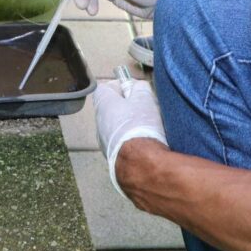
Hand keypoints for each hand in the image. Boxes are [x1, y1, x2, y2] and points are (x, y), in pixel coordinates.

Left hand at [94, 79, 167, 197]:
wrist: (139, 164)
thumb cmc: (139, 126)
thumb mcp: (144, 98)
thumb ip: (140, 88)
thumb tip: (138, 88)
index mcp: (102, 105)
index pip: (105, 88)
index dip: (121, 86)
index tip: (135, 90)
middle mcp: (99, 123)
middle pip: (113, 108)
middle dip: (130, 107)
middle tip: (147, 108)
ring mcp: (105, 143)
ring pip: (119, 128)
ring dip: (132, 126)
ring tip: (151, 128)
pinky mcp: (114, 158)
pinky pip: (124, 144)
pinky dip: (134, 142)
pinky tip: (148, 144)